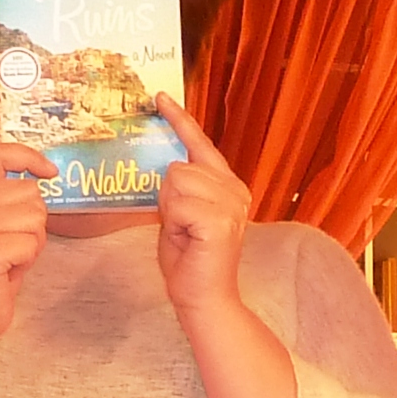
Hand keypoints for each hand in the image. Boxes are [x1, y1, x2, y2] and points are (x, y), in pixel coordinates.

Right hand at [0, 138, 53, 338]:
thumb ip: (8, 201)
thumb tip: (42, 180)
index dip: (27, 156)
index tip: (50, 172)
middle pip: (30, 193)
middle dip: (35, 222)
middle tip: (13, 246)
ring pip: (35, 218)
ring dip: (33, 243)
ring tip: (10, 259)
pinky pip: (32, 244)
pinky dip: (28, 261)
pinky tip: (7, 272)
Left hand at [152, 95, 254, 319]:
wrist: (204, 299)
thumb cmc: (190, 261)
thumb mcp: (178, 214)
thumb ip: (178, 188)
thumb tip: (166, 166)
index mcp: (228, 186)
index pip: (200, 145)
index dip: (180, 121)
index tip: (160, 97)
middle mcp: (235, 190)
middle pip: (180, 166)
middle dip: (169, 196)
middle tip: (180, 228)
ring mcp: (232, 204)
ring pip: (177, 180)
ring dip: (171, 209)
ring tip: (185, 234)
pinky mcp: (221, 220)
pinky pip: (178, 203)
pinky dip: (174, 222)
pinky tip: (188, 240)